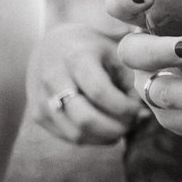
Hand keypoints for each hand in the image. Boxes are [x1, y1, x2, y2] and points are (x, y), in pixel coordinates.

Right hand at [28, 21, 142, 144]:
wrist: (53, 43)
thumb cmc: (95, 47)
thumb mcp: (118, 51)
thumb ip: (133, 79)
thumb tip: (143, 114)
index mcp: (76, 57)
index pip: (99, 92)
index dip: (125, 108)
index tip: (141, 110)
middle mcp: (53, 78)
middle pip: (85, 119)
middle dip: (116, 128)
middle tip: (134, 123)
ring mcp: (42, 98)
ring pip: (76, 134)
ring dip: (106, 136)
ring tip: (123, 125)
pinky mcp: (38, 114)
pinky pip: (69, 137)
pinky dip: (93, 138)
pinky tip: (107, 126)